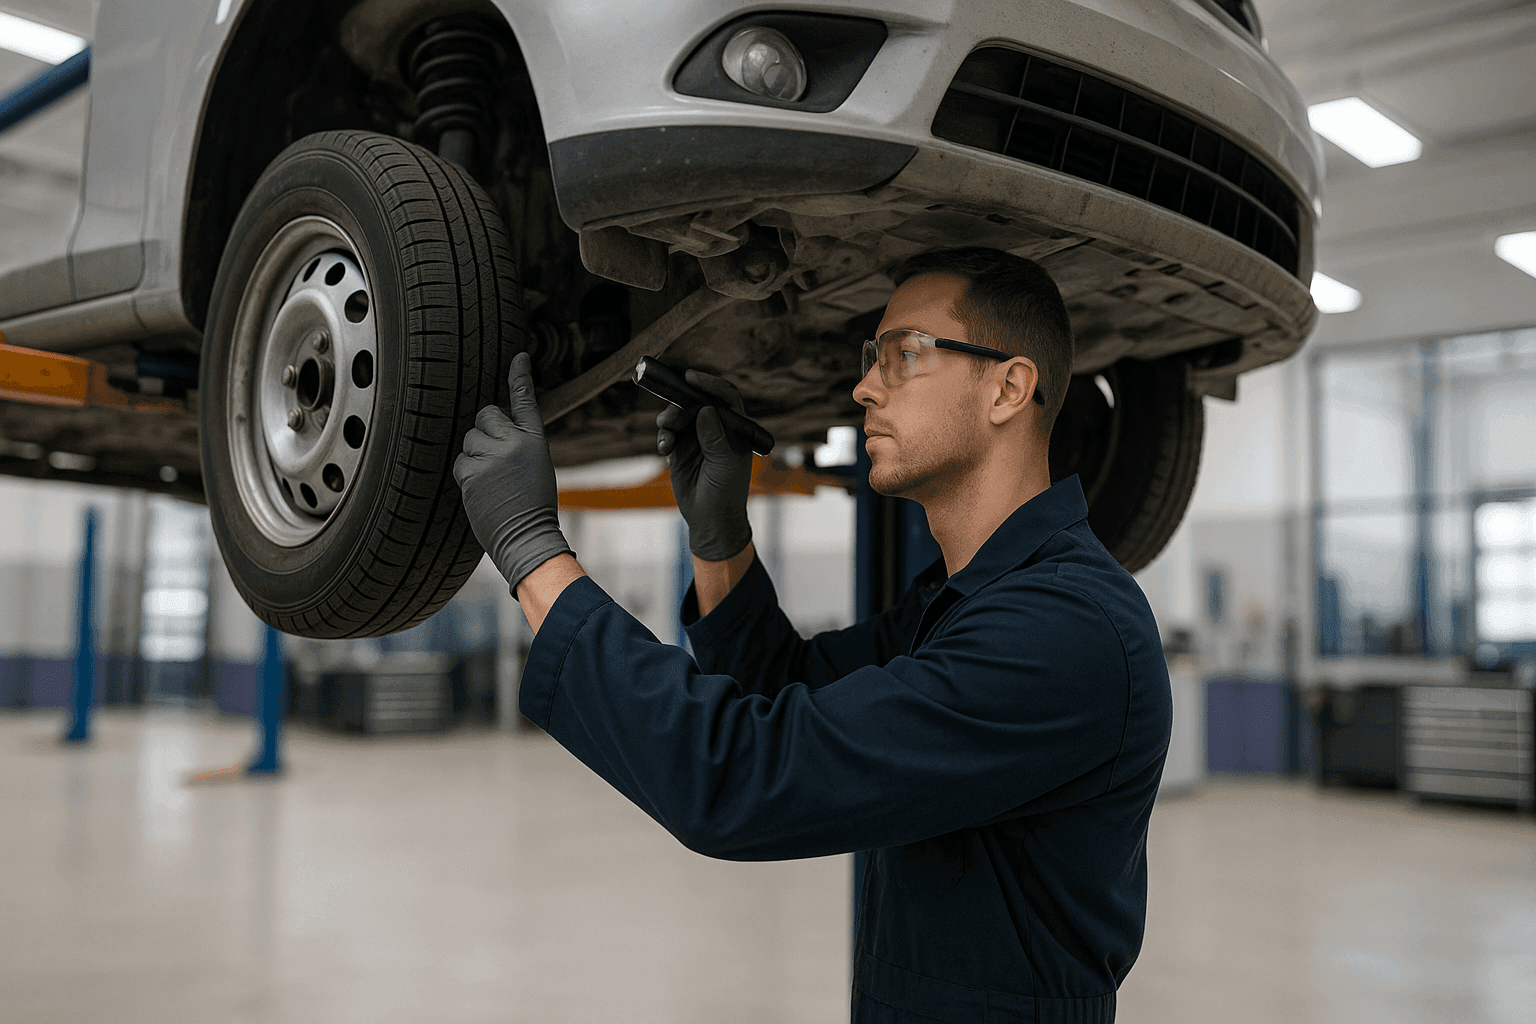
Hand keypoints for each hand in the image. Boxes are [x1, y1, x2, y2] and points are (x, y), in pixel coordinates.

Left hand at [454, 352, 572, 591]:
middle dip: (486, 431)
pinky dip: (467, 474)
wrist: (527, 537)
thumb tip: (490, 431)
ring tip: (492, 480)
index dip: (520, 377)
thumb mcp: (537, 466)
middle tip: (496, 458)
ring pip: (469, 440)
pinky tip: (483, 490)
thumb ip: (517, 444)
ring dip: (475, 455)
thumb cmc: (534, 506)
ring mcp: (490, 458)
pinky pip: (460, 462)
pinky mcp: (471, 474)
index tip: (518, 357)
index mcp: (534, 440)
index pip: (525, 400)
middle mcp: (513, 443)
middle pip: (485, 416)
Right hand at [656, 369, 752, 561]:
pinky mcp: (680, 449)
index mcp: (735, 428)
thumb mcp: (724, 464)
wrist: (710, 519)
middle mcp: (716, 428)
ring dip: (670, 419)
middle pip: (697, 401)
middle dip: (682, 402)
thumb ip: (714, 438)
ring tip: (666, 432)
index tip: (691, 378)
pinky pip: (668, 433)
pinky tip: (664, 448)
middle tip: (672, 411)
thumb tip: (705, 410)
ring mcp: (697, 437)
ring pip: (679, 415)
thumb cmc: (727, 492)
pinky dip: (664, 436)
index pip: (725, 397)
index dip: (710, 384)